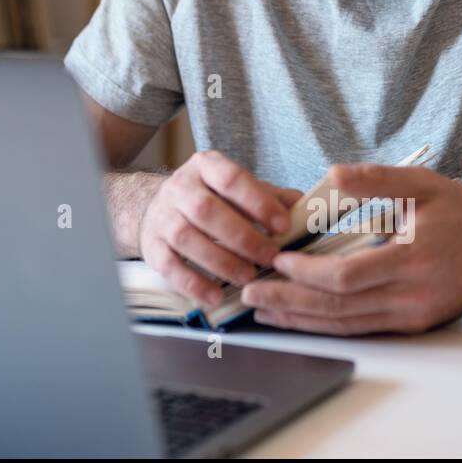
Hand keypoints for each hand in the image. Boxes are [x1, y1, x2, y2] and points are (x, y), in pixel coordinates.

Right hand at [138, 150, 301, 307]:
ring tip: (248, 277)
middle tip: (270, 258)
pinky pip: (169, 265)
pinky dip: (193, 283)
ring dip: (221, 261)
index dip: (258, 203)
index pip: (231, 179)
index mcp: (206, 167)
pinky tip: (215, 295)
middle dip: (242, 237)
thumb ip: (272, 198)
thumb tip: (309, 210)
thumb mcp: (239, 190)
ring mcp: (162, 216)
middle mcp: (179, 187)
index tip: (283, 226)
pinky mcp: (151, 246)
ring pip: (186, 237)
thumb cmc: (212, 200)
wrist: (161, 208)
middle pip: (206, 210)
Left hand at [241, 163, 461, 334]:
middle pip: (338, 307)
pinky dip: (325, 325)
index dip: (308, 272)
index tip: (279, 259)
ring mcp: (411, 315)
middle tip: (251, 295)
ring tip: (263, 312)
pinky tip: (299, 319)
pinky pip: (360, 328)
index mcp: (411, 259)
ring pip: (345, 323)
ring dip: (301, 320)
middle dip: (290, 302)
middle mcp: (410, 296)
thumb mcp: (422, 184)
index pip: (347, 275)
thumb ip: (375, 181)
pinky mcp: (410, 324)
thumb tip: (332, 176)